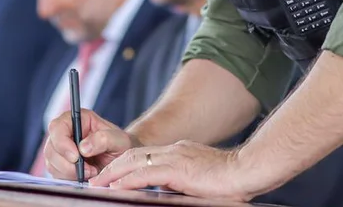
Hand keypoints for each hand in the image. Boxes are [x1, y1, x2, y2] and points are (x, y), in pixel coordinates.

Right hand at [43, 108, 135, 180]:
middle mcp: (65, 133)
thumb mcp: (118, 140)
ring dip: (70, 173)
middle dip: (67, 164)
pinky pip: (56, 174)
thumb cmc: (120, 145)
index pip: (57, 127)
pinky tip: (85, 176)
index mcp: (77, 119)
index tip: (76, 157)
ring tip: (91, 172)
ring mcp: (60, 150)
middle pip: (51, 148)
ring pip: (51, 163)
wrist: (121, 160)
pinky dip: (69, 178)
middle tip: (88, 170)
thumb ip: (103, 139)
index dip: (62, 143)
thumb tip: (83, 148)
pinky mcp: (60, 165)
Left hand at [90, 140, 260, 200]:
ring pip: (134, 162)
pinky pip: (146, 175)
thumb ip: (181, 182)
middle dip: (111, 167)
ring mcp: (175, 158)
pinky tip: (116, 187)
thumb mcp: (199, 179)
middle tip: (95, 179)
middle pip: (133, 155)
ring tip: (97, 184)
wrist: (247, 171)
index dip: (123, 164)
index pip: (143, 155)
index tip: (110, 175)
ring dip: (113, 174)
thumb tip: (167, 191)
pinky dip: (128, 180)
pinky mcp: (178, 170)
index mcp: (178, 152)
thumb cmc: (230, 180)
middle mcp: (173, 151)